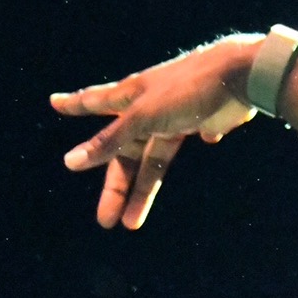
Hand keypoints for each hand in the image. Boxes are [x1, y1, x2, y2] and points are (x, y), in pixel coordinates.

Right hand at [51, 37, 258, 229]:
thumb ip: (110, 140)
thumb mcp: (144, 116)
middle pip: (126, 152)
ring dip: (145, 188)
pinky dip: (196, 142)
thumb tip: (70, 161)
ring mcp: (178, 114)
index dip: (76, 104)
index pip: (97, 102)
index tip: (55, 101)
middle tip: (105, 219)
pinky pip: (194, 136)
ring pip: (155, 157)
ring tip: (132, 223)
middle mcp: (152, 106)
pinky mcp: (205, 120)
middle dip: (115, 185)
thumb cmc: (188, 88)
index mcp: (134, 97)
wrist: (242, 74)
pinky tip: (207, 142)